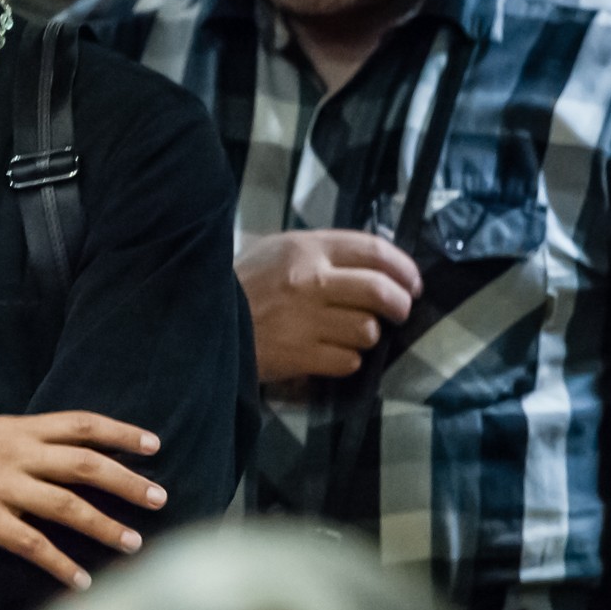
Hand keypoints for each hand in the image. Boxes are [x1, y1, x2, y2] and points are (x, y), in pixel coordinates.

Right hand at [0, 414, 165, 589]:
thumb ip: (15, 444)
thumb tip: (50, 457)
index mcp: (14, 429)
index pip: (80, 424)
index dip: (120, 433)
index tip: (154, 445)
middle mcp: (13, 453)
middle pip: (85, 465)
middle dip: (128, 482)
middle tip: (160, 499)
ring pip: (66, 506)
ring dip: (105, 526)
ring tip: (135, 543)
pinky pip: (31, 544)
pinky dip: (60, 565)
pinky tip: (80, 581)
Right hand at [238, 229, 419, 382]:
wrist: (199, 322)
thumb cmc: (239, 285)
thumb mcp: (273, 251)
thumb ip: (318, 253)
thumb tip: (369, 264)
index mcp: (306, 248)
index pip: (374, 250)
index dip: (404, 268)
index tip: (412, 283)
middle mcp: (311, 281)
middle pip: (381, 292)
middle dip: (400, 306)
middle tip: (398, 313)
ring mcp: (306, 321)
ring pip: (368, 331)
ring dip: (367, 336)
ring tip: (352, 336)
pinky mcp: (299, 355)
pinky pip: (347, 361)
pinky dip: (346, 361)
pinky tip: (332, 355)